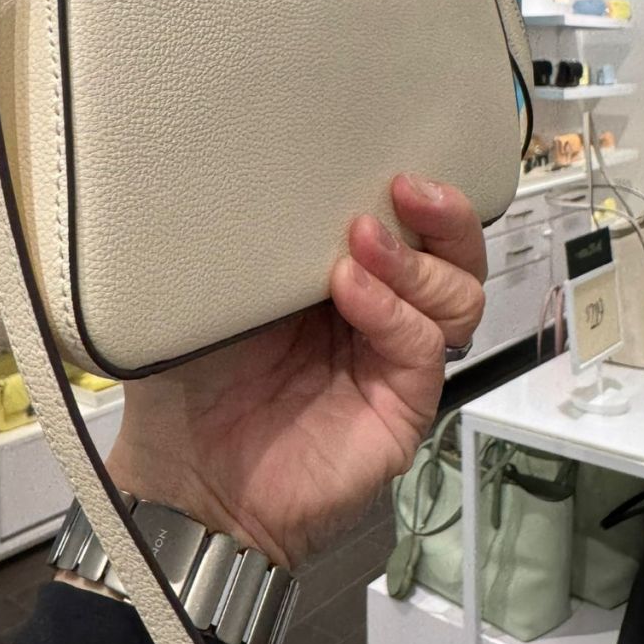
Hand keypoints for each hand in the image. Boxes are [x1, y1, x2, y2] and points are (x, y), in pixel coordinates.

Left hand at [105, 175, 486, 567]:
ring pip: (458, 298)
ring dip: (415, 263)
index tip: (387, 162)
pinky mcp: (402, 408)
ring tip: (360, 240)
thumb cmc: (191, 389)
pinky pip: (424, 349)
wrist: (185, 480)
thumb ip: (249, 242)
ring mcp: (393, 361)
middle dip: (443, 217)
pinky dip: (393, 312)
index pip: (408, 229)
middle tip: (403, 189)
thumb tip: (256, 175)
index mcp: (340, 281)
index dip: (413, 196)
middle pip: (453, 258)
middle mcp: (378, 317)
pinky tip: (350, 290)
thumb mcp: (214, 297)